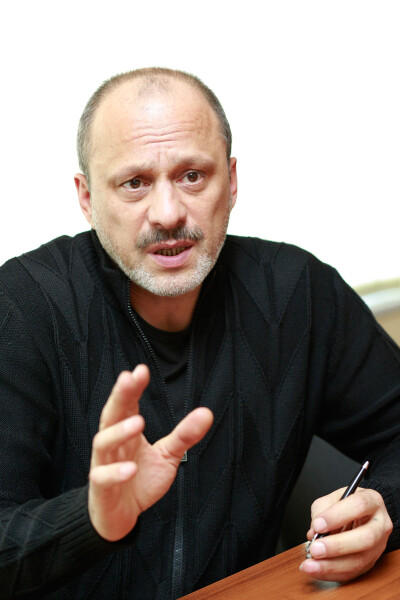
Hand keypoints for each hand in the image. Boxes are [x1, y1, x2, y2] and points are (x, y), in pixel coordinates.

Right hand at [88, 364, 212, 541]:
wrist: (119, 517)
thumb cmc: (139, 480)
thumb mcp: (167, 456)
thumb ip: (184, 435)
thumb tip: (207, 412)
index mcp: (126, 432)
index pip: (127, 405)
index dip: (132, 388)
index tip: (140, 370)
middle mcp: (113, 444)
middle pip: (111, 415)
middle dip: (119, 396)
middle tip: (129, 379)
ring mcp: (103, 465)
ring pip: (103, 442)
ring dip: (119, 431)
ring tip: (138, 422)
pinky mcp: (101, 489)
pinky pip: (102, 477)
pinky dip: (114, 472)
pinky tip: (131, 469)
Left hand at [300, 487, 392, 580]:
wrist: (360, 515)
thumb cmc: (346, 505)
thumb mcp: (333, 498)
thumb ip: (321, 511)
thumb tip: (314, 532)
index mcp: (372, 501)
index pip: (359, 506)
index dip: (337, 516)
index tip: (318, 524)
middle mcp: (380, 525)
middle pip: (366, 538)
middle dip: (338, 546)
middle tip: (315, 548)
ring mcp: (378, 546)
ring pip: (360, 560)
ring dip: (332, 565)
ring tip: (311, 565)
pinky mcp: (371, 562)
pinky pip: (353, 572)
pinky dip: (332, 573)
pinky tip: (317, 570)